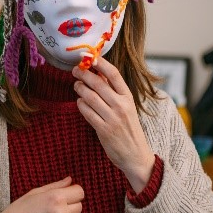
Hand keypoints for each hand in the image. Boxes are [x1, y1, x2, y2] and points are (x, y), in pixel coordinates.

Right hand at [0, 177, 83, 212]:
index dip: (74, 191)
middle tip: (57, 204)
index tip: (68, 192)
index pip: (80, 192)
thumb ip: (55, 186)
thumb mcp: (34, 193)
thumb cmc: (17, 211)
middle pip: (80, 206)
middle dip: (72, 204)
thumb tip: (70, 180)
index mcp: (55, 198)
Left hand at [72, 57, 154, 193]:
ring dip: (80, 89)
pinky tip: (80, 102)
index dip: (101, 63)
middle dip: (84, 74)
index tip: (90, 56)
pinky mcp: (103, 130)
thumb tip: (99, 72)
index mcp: (128, 98)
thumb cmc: (130, 129)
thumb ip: (115, 91)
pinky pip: (87, 113)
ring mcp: (112, 118)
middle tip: (76, 70)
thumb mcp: (127, 107)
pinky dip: (81, 105)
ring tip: (76, 85)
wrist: (136, 155)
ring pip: (90, 97)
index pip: (114, 74)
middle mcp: (121, 106)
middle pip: (98, 83)